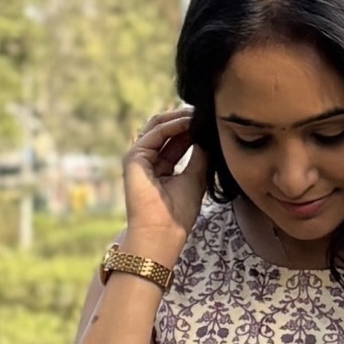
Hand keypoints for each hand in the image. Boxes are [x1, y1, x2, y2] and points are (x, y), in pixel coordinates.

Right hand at [121, 107, 208, 262]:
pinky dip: (173, 125)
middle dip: (185, 119)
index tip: (209, 121)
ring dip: (179, 118)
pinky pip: (155, 133)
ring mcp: (139, 158)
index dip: (192, 129)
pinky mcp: (134, 157)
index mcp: (161, 168)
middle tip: (204, 112)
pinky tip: (189, 122)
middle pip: (165, 130)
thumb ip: (200, 155)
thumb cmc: (178, 213)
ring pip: (158, 127)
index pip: (176, 140)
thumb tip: (207, 135)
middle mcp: (148, 161)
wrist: (163, 232)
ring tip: (198, 113)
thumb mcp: (196, 178)